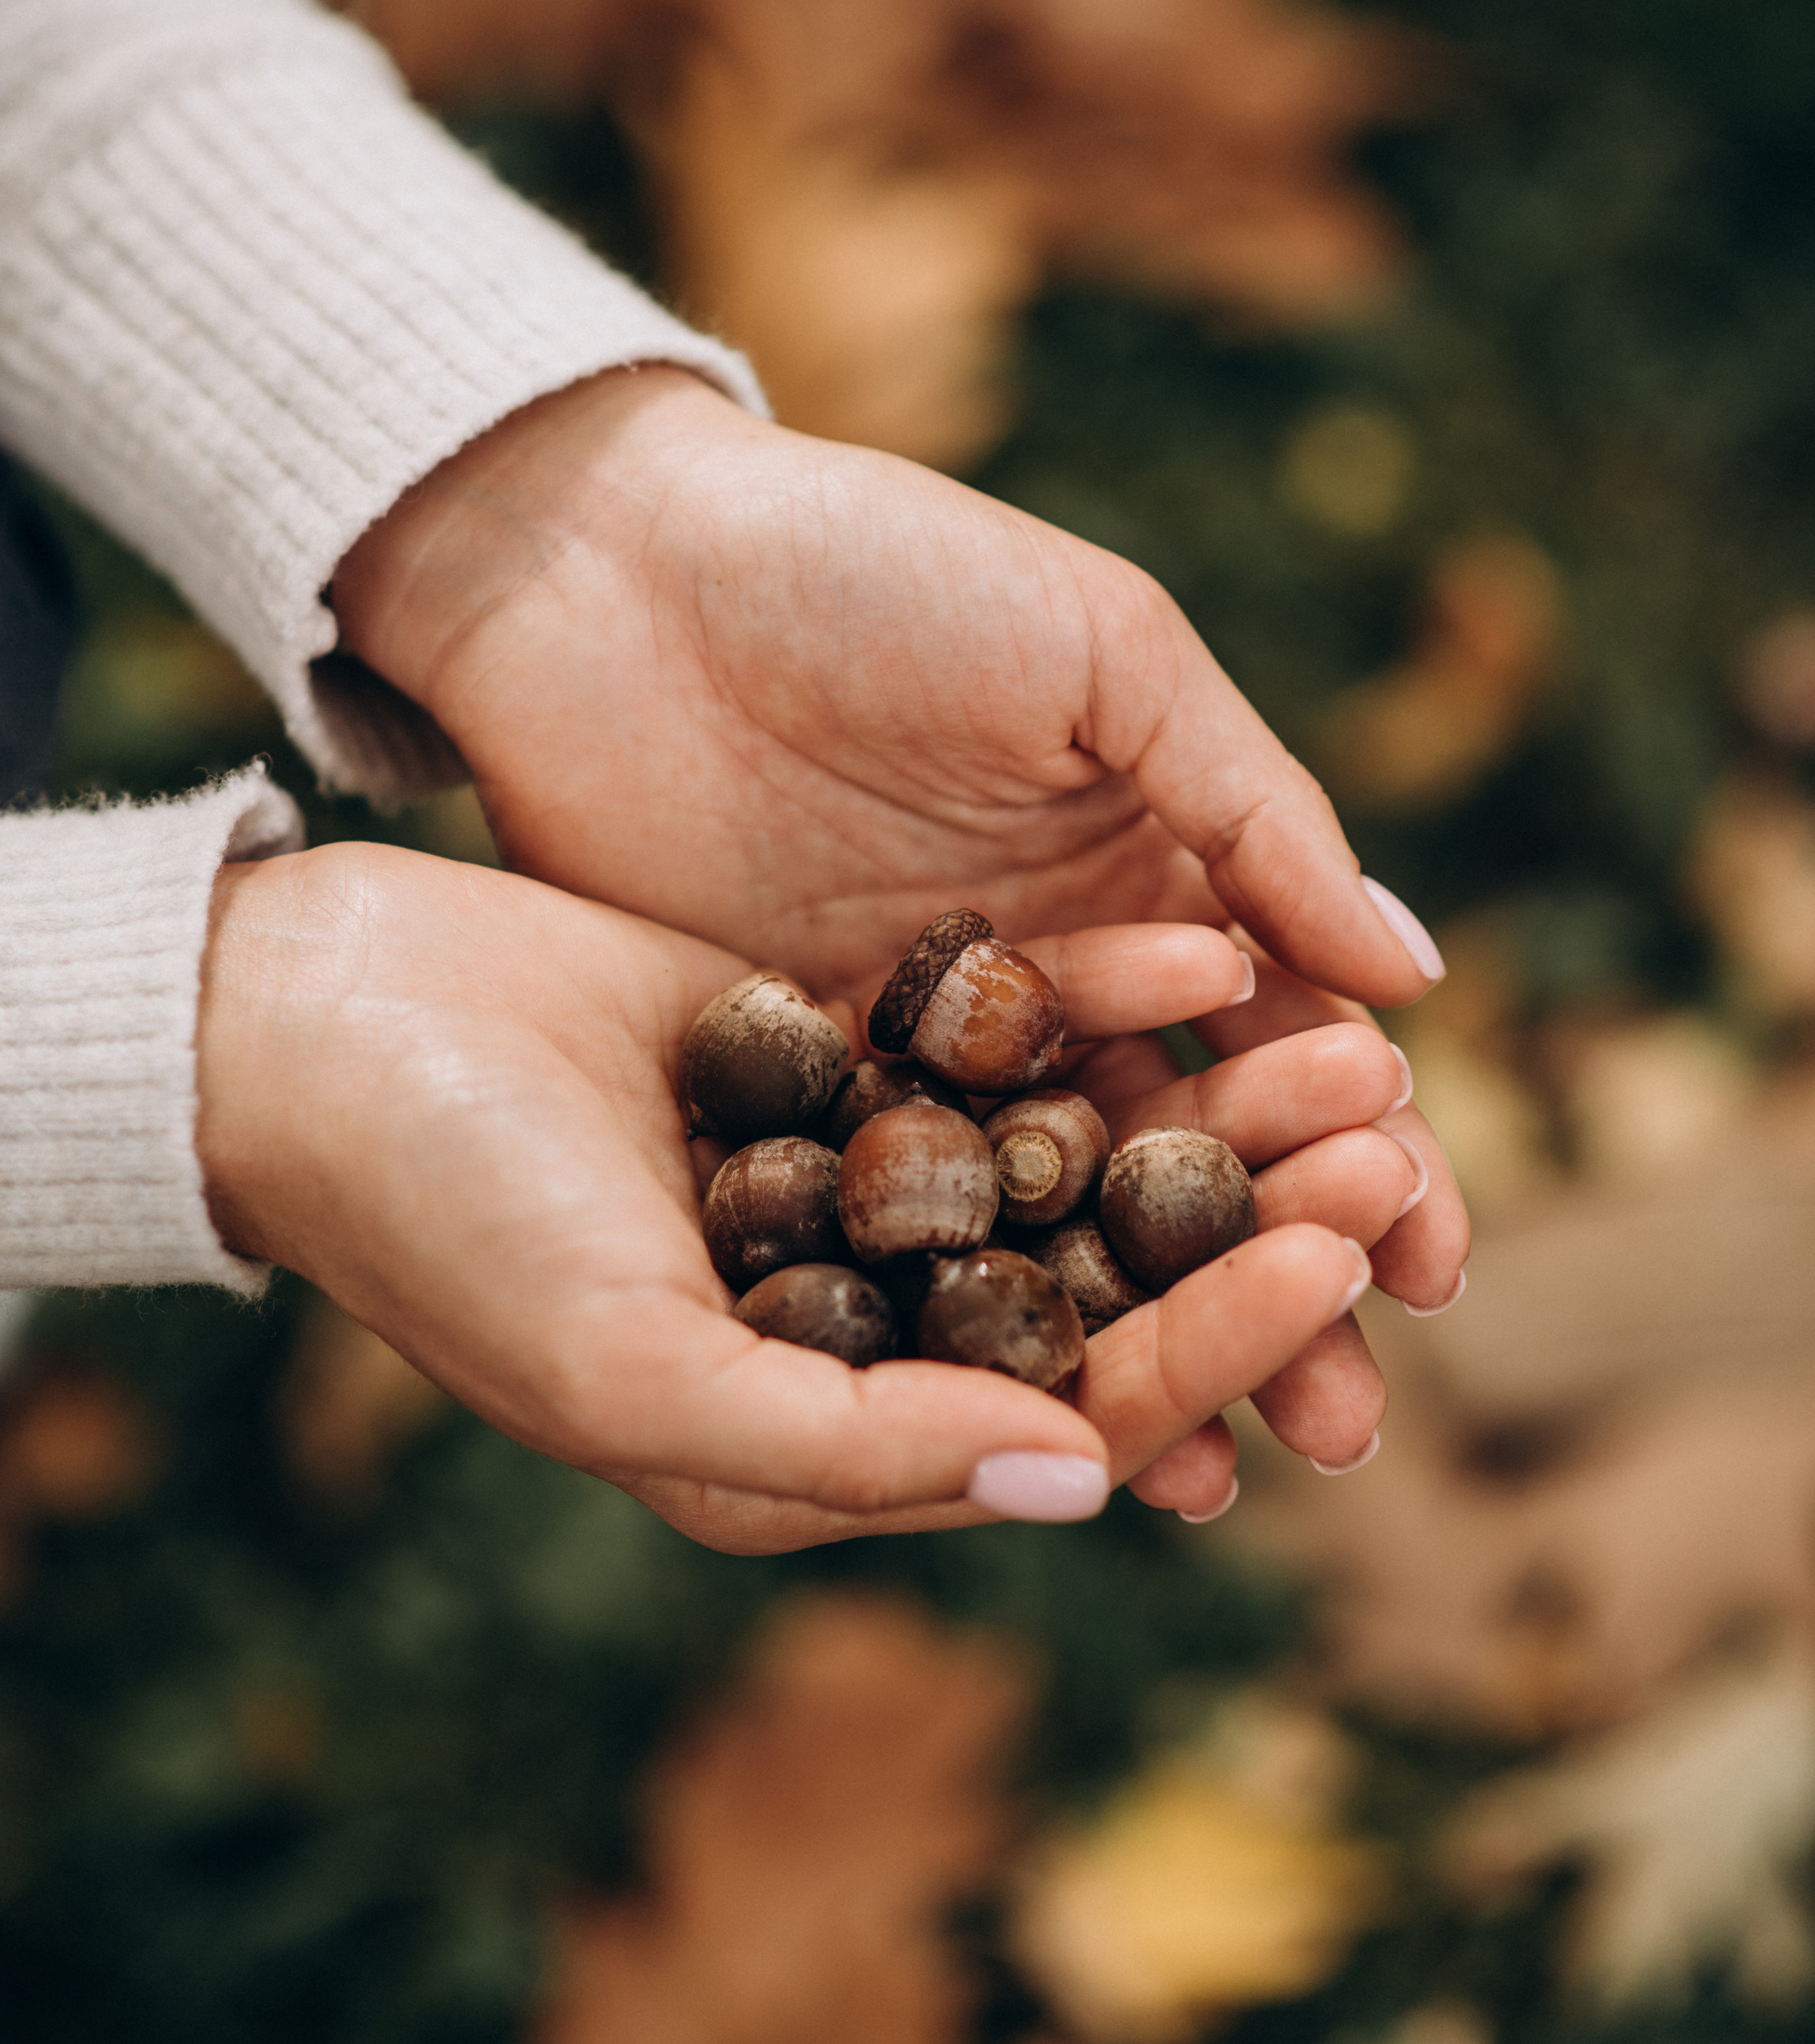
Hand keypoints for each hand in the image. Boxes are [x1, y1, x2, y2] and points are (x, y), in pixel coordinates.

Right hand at [194, 847, 1422, 1552]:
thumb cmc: (443, 1217)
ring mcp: (848, 1176)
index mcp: (815, 1433)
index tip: (1341, 1260)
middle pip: (1102, 1282)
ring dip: (1209, 1103)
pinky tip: (1210, 945)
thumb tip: (1084, 1483)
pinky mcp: (831, 1049)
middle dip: (1251, 1219)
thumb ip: (853, 1444)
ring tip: (1352, 1040)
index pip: (1066, 1414)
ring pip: (1077, 1154)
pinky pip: (999, 1036)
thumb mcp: (634, 1366)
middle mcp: (851, 1315)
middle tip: (1392, 1140)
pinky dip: (1096, 1000)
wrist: (306, 1021)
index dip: (1212, 1344)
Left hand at [332, 369, 1468, 1335]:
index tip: (1433, 1274)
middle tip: (1346, 1428)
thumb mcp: (1099, 651)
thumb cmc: (875, 571)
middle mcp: (1060, 973)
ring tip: (1222, 1472)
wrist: (609, 571)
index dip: (1369, 1161)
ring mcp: (930, 1041)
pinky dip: (980, 1319)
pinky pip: (917, 1222)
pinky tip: (1034, 1419)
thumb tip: (1415, 978)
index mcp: (1155, 868)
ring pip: (1067, 1219)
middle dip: (1278, 1293)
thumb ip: (1250, 809)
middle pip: (1194, 1164)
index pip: (1295, 1044)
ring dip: (1148, 1340)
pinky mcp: (808, 1081)